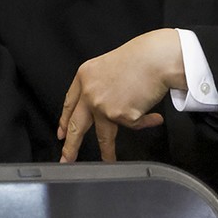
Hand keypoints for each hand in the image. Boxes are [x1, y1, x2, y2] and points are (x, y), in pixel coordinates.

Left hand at [57, 28, 185, 161]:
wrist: (156, 57)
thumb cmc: (139, 58)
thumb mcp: (107, 67)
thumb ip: (99, 86)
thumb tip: (99, 108)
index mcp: (84, 77)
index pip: (70, 103)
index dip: (65, 120)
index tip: (61, 133)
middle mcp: (89, 92)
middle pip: (76, 125)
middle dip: (71, 146)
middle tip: (67, 158)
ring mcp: (103, 105)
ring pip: (103, 136)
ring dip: (107, 152)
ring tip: (108, 159)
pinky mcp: (120, 115)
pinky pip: (134, 125)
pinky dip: (145, 121)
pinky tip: (153, 116)